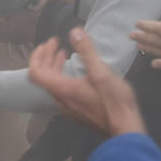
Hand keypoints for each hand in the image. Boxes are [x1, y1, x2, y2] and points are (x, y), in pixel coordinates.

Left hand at [27, 28, 146, 135]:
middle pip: (43, 76)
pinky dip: (62, 75)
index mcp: (62, 89)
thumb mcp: (101, 72)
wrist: (125, 128)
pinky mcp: (75, 109)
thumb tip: (74, 32)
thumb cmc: (114, 102)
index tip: (48, 43)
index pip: (35, 72)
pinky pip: (61, 90)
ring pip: (52, 83)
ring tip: (63, 53)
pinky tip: (75, 71)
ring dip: (54, 65)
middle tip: (55, 43)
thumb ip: (87, 51)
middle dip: (46, 56)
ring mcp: (67, 106)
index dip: (37, 55)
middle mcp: (60, 99)